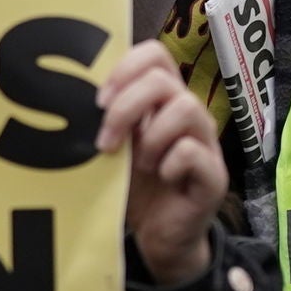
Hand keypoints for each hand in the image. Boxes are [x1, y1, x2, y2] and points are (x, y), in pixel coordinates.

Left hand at [96, 42, 221, 288]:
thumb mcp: (117, 147)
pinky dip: (168, 164)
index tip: (99, 101)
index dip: (125, 68)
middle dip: (126, 108)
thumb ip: (108, 120)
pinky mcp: (215, 174)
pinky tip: (162, 178)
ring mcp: (206, 142)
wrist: (160, 236)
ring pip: (186, 108)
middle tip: (106, 142)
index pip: (155, 54)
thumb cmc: (137, 186)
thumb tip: (75, 97)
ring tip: (141, 164)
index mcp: (164, 100)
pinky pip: (191, 152)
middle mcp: (189, 113)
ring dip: (152, 137)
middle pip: (164, 80)